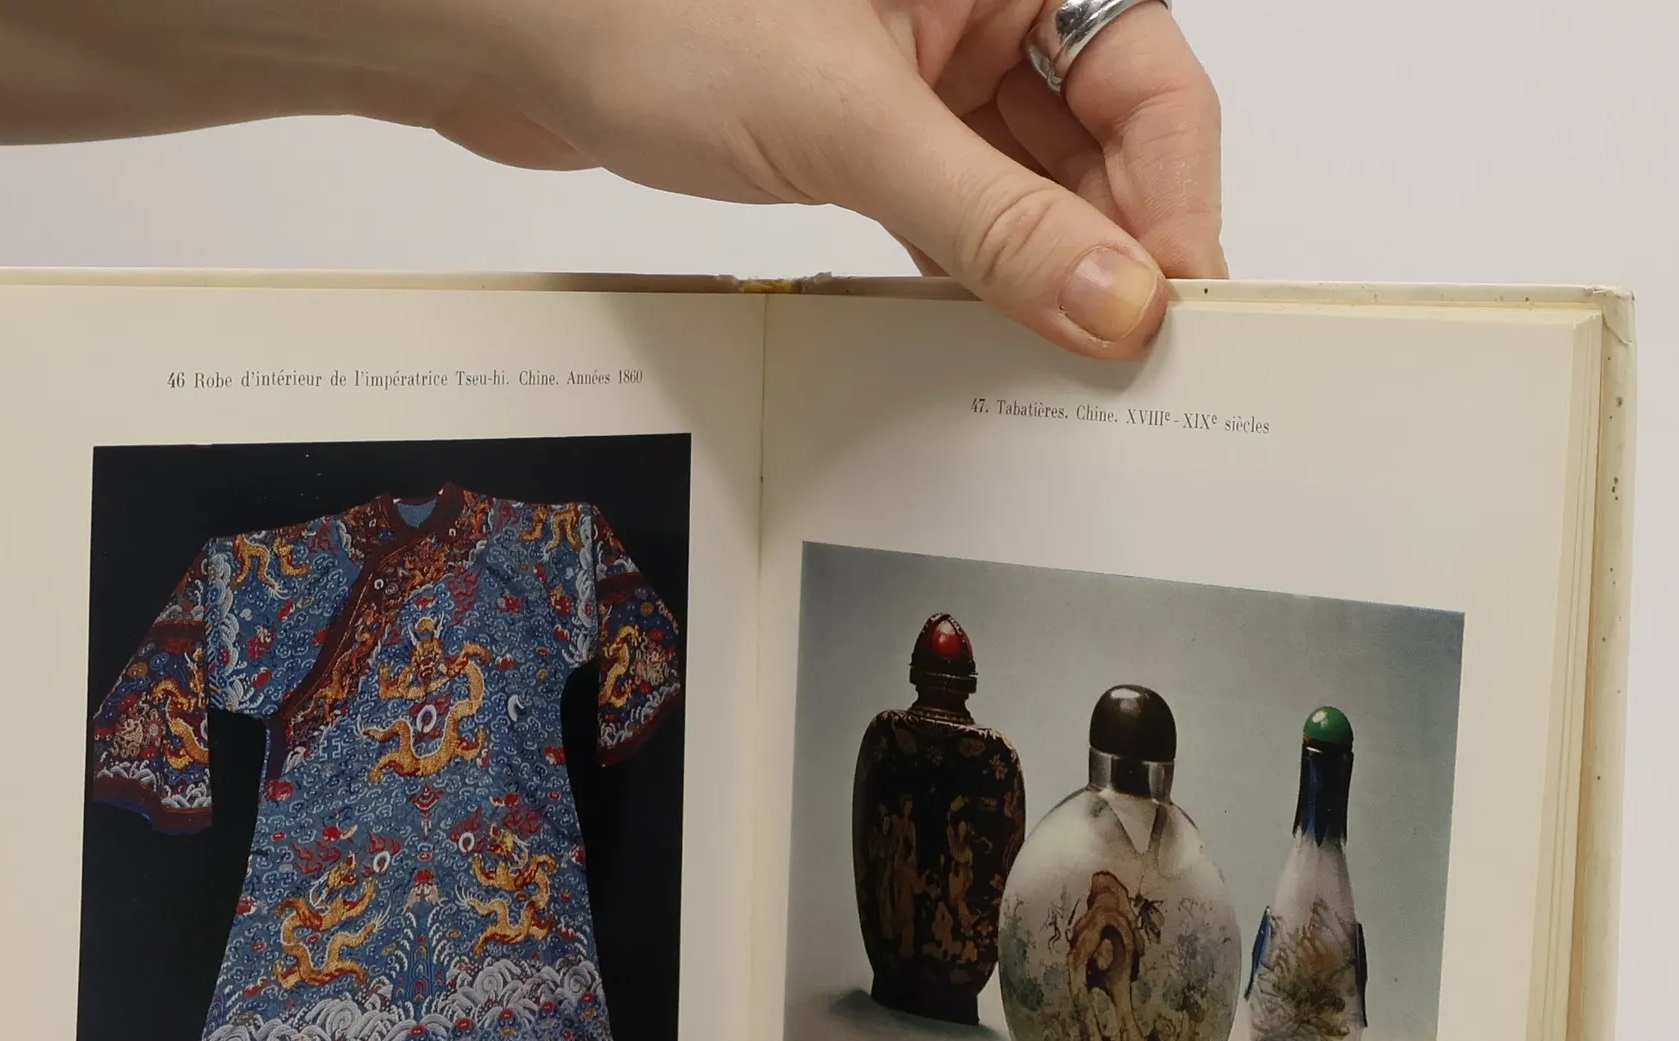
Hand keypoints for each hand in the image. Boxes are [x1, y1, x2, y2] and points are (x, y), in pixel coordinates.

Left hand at [0, 0, 1218, 357]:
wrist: (501, 28)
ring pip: (1022, 181)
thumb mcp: (846, 122)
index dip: (1173, 203)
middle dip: (1108, 249)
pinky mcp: (860, 121)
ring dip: (1035, 272)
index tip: (1177, 314)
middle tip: (1121, 365)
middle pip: (1097, 137)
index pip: (1149, 79)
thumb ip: (986, 217)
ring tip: (1053, 368)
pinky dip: (964, 270)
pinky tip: (975, 336)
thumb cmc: (645, 10)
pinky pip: (949, 205)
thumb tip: (1110, 299)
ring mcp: (918, 61)